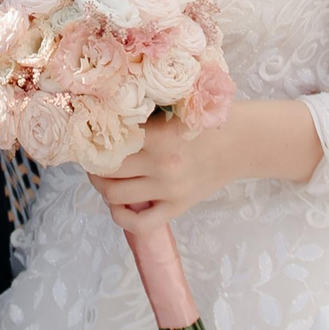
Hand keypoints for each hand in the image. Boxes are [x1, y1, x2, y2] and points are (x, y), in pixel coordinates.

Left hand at [87, 100, 321, 233]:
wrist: (243, 142)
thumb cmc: (205, 119)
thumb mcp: (175, 105)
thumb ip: (143, 112)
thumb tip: (100, 108)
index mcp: (158, 134)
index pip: (108, 141)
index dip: (90, 139)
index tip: (85, 135)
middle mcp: (161, 164)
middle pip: (105, 170)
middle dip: (92, 164)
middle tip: (92, 157)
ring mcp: (169, 189)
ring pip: (115, 196)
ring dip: (102, 187)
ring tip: (105, 177)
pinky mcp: (178, 207)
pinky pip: (140, 224)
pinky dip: (120, 217)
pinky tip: (119, 204)